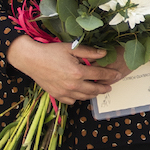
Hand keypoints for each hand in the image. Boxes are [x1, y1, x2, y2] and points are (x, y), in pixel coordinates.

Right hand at [7, 35, 125, 103]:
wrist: (31, 60)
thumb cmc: (50, 52)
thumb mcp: (71, 48)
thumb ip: (89, 52)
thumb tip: (104, 54)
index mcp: (78, 72)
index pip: (100, 74)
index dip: (110, 74)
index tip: (117, 74)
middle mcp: (73, 85)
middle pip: (94, 89)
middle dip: (104, 88)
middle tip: (110, 86)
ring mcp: (65, 92)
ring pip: (84, 97)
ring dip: (93, 94)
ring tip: (98, 90)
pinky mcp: (57, 95)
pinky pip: (72, 101)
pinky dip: (78, 98)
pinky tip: (81, 93)